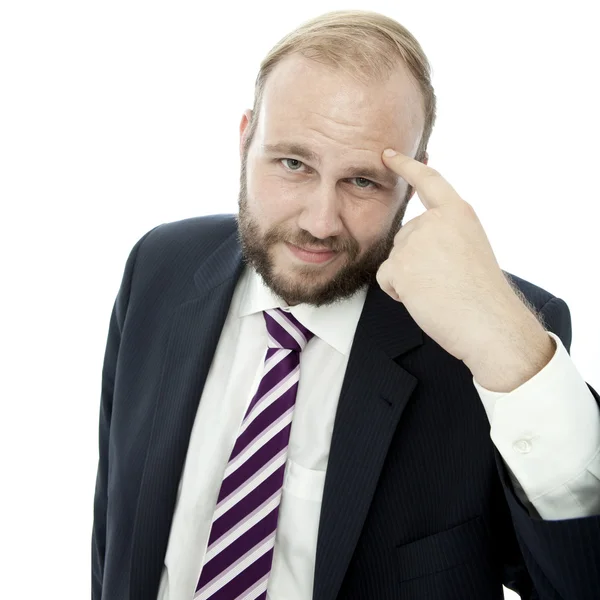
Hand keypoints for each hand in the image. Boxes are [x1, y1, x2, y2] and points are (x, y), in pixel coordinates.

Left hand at [376, 148, 548, 378]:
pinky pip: (386, 278)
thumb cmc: (483, 295)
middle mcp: (434, 221)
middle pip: (404, 237)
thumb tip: (409, 241)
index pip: (429, 181)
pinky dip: (399, 292)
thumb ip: (443, 235)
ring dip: (409, 278)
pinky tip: (423, 298)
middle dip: (415, 261)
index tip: (387, 154)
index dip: (406, 166)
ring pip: (395, 259)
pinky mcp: (400, 265)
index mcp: (458, 213)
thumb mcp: (469, 248)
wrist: (490, 324)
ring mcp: (416, 241)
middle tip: (446, 280)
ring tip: (439, 290)